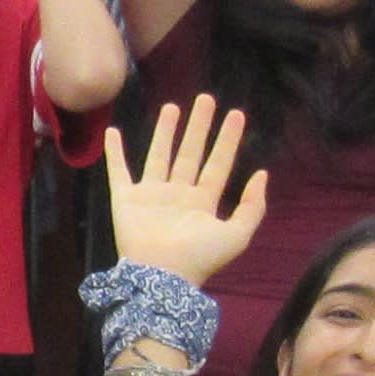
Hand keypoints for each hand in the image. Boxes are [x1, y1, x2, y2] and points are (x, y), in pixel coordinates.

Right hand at [104, 96, 268, 290]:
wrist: (161, 277)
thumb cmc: (199, 258)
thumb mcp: (237, 235)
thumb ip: (252, 207)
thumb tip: (261, 174)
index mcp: (203, 202)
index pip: (218, 164)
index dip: (228, 140)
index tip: (236, 114)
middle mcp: (178, 194)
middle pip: (191, 153)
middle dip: (199, 127)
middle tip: (206, 99)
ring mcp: (152, 196)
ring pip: (160, 155)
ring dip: (165, 131)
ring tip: (172, 106)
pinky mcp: (126, 199)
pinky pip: (119, 171)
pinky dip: (114, 153)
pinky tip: (113, 132)